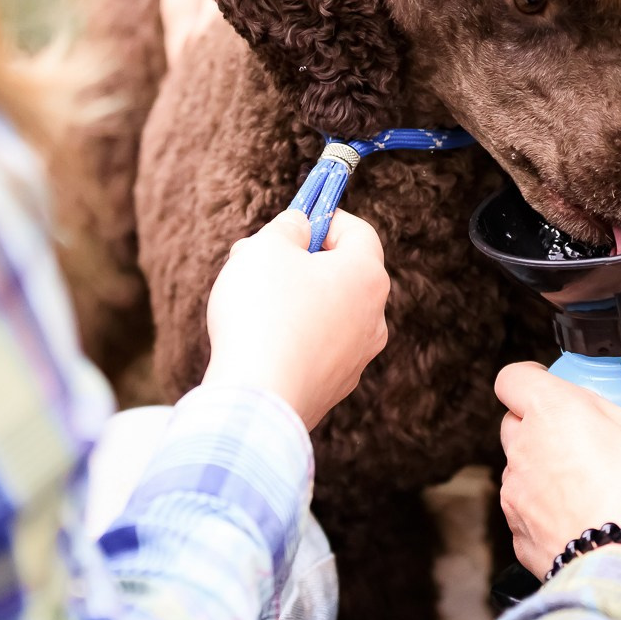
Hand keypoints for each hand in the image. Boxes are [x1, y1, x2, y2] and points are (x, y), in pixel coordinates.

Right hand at [203, 209, 388, 428]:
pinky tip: (256, 338)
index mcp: (367, 277)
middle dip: (300, 260)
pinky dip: (293, 335)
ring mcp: (357, 357)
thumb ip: (288, 228)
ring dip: (293, 298)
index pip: (359, 232)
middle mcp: (374, 318)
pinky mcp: (334, 387)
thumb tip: (299, 227)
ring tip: (246, 297)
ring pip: (327, 312)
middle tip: (258, 258)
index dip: (326, 219)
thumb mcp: (267, 248)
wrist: (257, 400)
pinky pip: (316, 347)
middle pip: (341, 274)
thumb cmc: (263, 313)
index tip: (295, 222)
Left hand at [493, 363, 620, 575]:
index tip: (557, 387)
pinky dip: (549, 518)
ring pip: (521, 472)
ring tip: (592, 485)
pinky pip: (528, 519)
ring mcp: (517, 499)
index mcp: (553, 412)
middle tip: (589, 437)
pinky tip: (587, 526)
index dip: (532, 378)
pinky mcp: (522, 541)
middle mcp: (524, 451)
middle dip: (545, 426)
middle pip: (516, 424)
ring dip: (547, 473)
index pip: (514, 377)